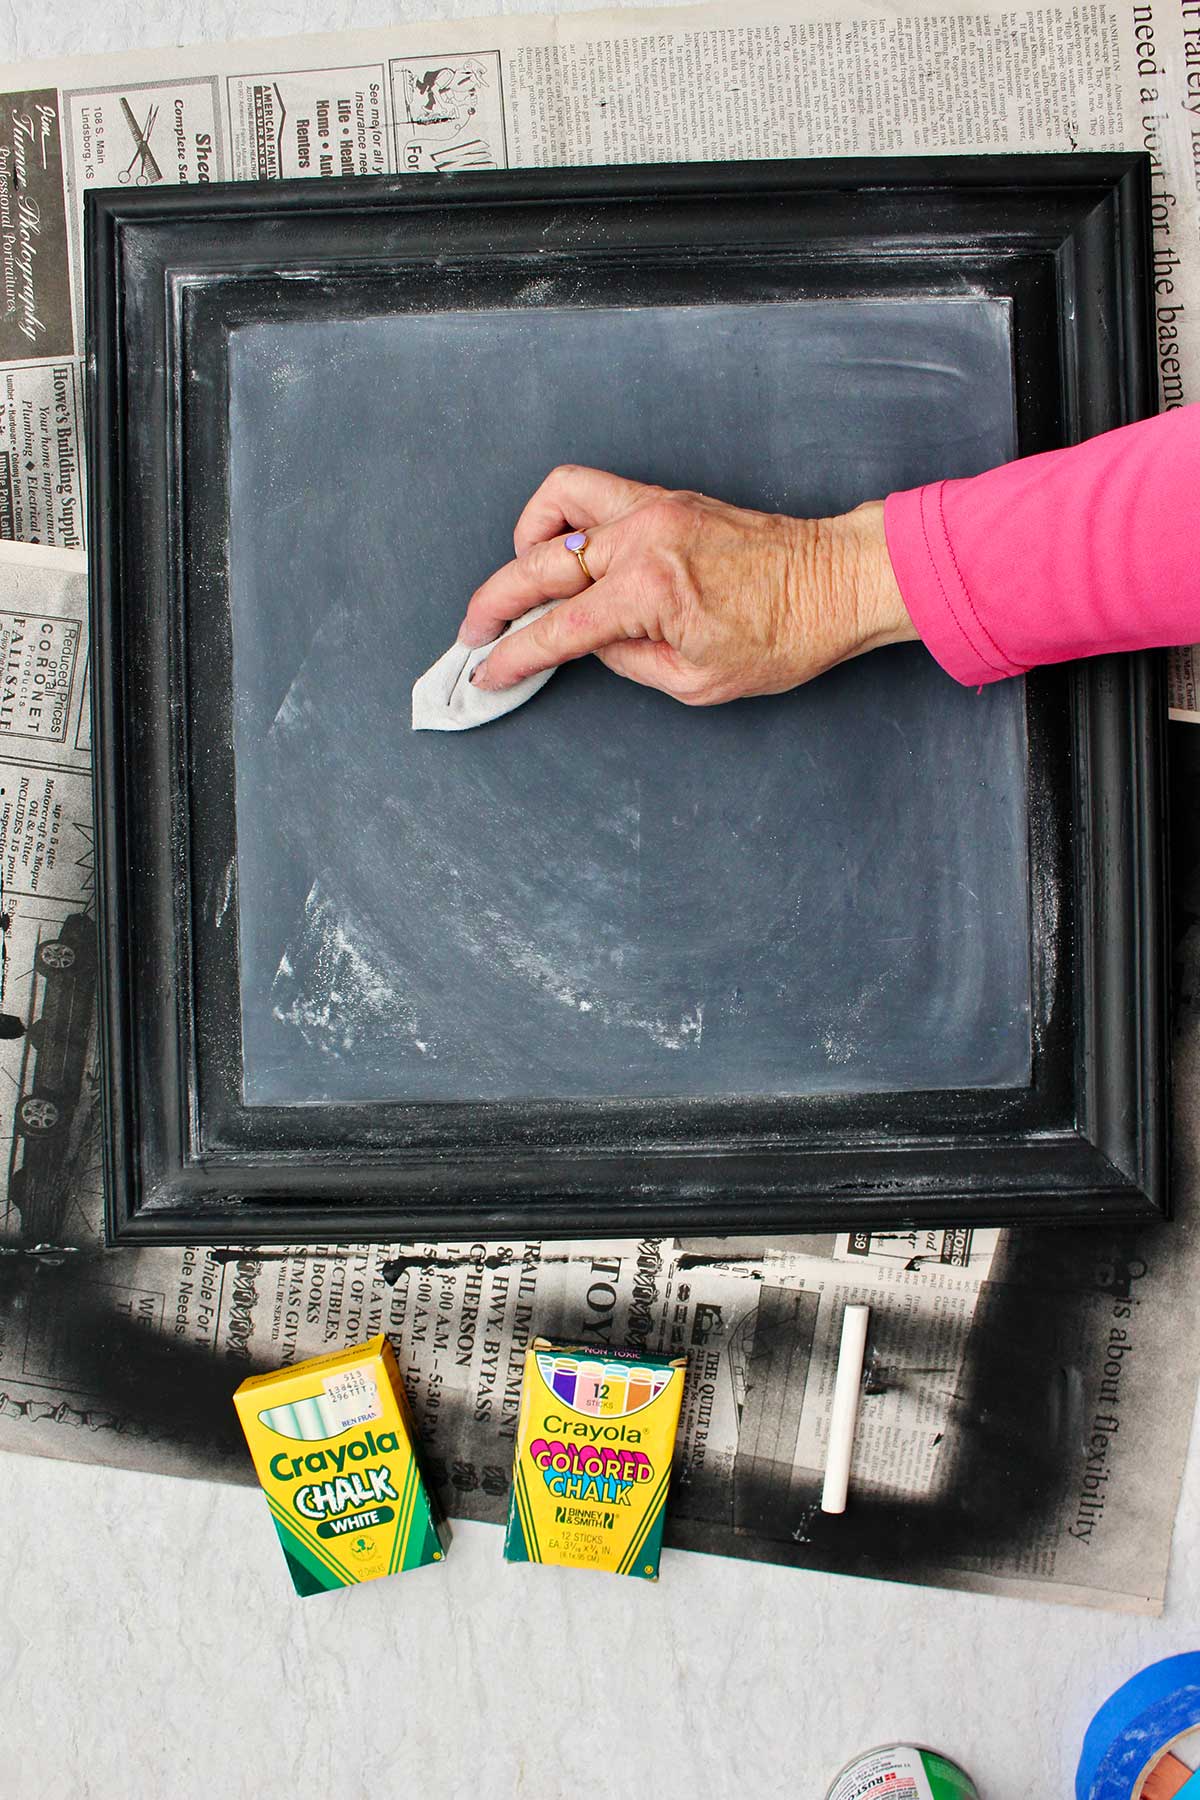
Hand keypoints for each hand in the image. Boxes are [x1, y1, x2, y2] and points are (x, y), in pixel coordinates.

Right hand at [460, 465, 916, 704]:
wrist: (837, 583)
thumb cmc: (786, 636)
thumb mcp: (698, 682)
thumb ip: (628, 661)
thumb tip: (589, 643)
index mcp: (651, 593)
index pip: (557, 630)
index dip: (513, 657)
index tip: (486, 673)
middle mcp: (643, 540)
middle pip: (536, 564)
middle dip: (493, 603)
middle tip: (475, 634)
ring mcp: (652, 509)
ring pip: (555, 503)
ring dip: (524, 542)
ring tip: (523, 581)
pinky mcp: (664, 498)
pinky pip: (592, 491)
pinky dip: (562, 515)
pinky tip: (564, 548)